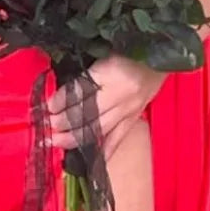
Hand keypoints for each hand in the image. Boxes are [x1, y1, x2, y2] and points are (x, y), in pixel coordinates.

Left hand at [48, 56, 165, 160]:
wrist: (162, 54)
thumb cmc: (130, 49)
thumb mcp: (106, 53)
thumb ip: (87, 72)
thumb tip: (61, 92)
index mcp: (111, 71)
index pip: (81, 90)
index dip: (62, 99)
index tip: (48, 106)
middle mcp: (120, 94)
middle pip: (87, 112)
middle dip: (64, 122)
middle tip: (48, 127)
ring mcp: (129, 109)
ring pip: (99, 128)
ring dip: (76, 137)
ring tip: (57, 142)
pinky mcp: (134, 117)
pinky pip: (117, 138)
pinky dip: (104, 151)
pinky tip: (90, 161)